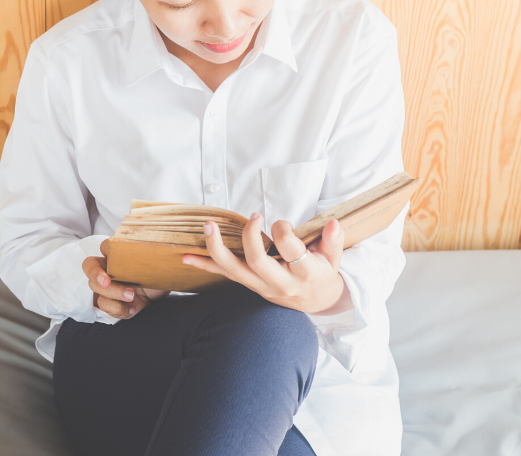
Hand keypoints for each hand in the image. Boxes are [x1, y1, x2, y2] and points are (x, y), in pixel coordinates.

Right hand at [82, 239, 168, 318]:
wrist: (162, 295)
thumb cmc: (159, 274)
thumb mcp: (161, 264)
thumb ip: (158, 256)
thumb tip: (173, 249)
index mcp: (118, 253)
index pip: (104, 247)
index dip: (106, 251)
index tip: (112, 261)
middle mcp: (108, 268)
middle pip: (90, 269)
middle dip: (98, 277)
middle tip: (109, 283)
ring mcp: (107, 286)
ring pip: (97, 291)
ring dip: (113, 296)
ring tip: (133, 299)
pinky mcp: (110, 301)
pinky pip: (105, 306)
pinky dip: (119, 309)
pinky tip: (133, 308)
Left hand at [182, 214, 352, 314]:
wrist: (316, 302)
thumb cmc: (323, 273)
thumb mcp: (334, 258)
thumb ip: (333, 240)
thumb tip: (333, 222)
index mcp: (304, 273)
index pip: (290, 250)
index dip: (284, 231)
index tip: (283, 223)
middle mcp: (280, 283)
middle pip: (257, 261)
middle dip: (250, 237)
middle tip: (253, 217)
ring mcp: (261, 286)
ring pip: (234, 270)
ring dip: (217, 248)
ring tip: (207, 227)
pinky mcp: (249, 285)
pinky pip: (224, 275)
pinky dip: (205, 265)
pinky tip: (186, 256)